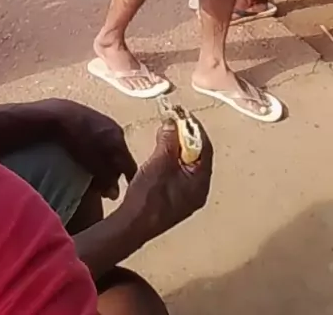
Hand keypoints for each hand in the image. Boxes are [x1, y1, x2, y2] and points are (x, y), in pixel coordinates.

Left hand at [48, 100, 136, 196]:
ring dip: (105, 158)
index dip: (127, 182)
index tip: (120, 192)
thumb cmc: (76, 144)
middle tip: (102, 183)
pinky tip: (85, 152)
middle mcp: (117, 130)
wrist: (58, 116)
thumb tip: (115, 194)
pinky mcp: (93, 115)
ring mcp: (105, 121)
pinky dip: (97, 147)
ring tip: (92, 168)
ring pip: (111, 146)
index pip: (131, 167)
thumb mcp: (92, 167)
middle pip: (121, 156)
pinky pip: (100, 136)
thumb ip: (106, 180)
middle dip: (114, 170)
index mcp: (120, 142)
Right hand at [119, 119, 212, 246]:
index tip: (183, 115)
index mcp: (200, 182)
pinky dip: (173, 159)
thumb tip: (172, 123)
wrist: (133, 225)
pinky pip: (180, 173)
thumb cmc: (149, 196)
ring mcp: (187, 197)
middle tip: (174, 122)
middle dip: (186, 137)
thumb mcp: (160, 161)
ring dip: (178, 148)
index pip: (205, 148)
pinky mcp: (175, 199)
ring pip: (188, 165)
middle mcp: (198, 191)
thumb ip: (169, 140)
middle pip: (198, 156)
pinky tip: (161, 154)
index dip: (195, 129)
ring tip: (166, 134)